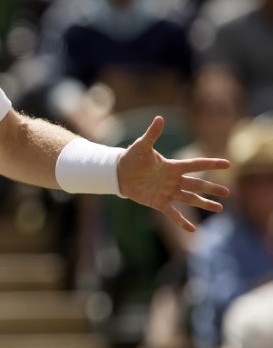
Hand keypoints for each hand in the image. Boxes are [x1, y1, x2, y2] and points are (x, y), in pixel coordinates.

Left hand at [117, 116, 229, 231]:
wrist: (118, 173)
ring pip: (190, 199)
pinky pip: (173, 213)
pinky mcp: (159, 202)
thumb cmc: (131, 158)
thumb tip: (160, 118)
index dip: (211, 164)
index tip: (227, 163)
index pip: (195, 165)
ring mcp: (168, 192)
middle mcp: (173, 180)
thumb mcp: (141, 146)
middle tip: (228, 192)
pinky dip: (182, 221)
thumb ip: (152, 134)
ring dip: (204, 204)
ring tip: (219, 209)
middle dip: (212, 188)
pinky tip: (192, 230)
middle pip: (197, 184)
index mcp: (172, 166)